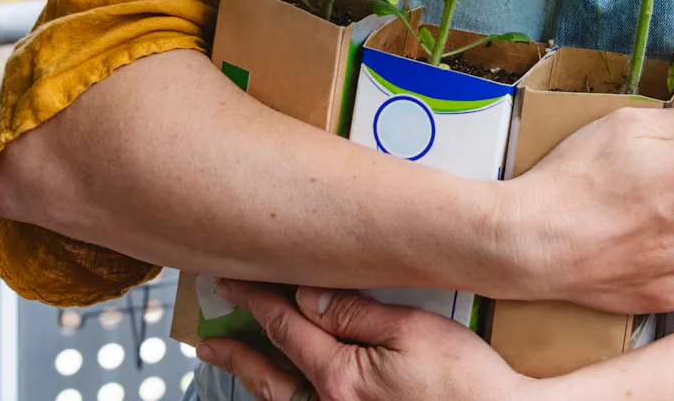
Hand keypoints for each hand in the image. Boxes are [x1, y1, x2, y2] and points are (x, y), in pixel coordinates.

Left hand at [197, 281, 543, 400]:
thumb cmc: (466, 381)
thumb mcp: (413, 331)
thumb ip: (356, 312)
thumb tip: (308, 295)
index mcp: (341, 378)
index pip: (287, 329)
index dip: (257, 302)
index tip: (231, 283)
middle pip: (269, 376)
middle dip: (237, 352)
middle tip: (207, 338)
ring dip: (251, 380)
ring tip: (229, 363)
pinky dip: (281, 398)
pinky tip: (281, 391)